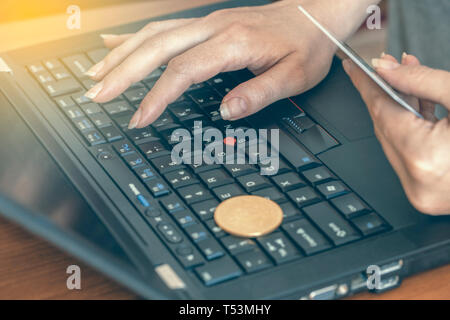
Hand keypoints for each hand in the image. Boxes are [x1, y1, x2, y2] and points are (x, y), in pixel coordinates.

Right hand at [83, 0, 349, 127]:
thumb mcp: (294, 76)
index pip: (183, 70)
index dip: (157, 95)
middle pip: (156, 47)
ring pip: (153, 35)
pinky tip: (115, 43)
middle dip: (122, 72)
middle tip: (96, 95)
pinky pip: (163, 26)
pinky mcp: (206, 23)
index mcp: (233, 43)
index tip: (139, 117)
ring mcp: (207, 22)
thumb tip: (226, 111)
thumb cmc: (305, 45)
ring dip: (121, 54)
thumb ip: (259, 93)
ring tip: (95, 75)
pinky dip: (135, 37)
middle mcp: (214, 28)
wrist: (314, 14)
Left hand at [343, 53, 449, 214]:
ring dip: (397, 109)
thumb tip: (385, 68)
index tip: (354, 69)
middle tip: (378, 69)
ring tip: (401, 79)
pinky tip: (414, 105)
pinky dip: (410, 129)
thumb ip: (421, 81)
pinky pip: (408, 155)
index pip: (382, 111)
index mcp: (424, 159)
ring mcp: (422, 193)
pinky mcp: (427, 196)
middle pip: (386, 128)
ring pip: (396, 141)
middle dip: (383, 94)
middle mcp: (418, 183)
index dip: (366, 84)